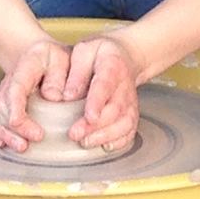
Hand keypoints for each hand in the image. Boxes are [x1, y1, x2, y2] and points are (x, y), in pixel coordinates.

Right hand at [0, 37, 72, 152]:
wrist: (43, 56)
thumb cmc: (56, 60)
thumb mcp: (63, 58)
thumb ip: (59, 75)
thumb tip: (53, 97)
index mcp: (25, 66)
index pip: (15, 88)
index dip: (15, 108)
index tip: (21, 124)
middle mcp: (9, 81)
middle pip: (3, 106)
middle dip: (15, 127)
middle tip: (34, 139)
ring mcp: (5, 94)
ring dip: (7, 134)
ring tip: (22, 147)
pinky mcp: (5, 105)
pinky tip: (3, 144)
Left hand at [63, 34, 142, 153]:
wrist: (126, 57)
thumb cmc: (99, 54)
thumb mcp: (84, 51)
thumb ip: (76, 72)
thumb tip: (67, 96)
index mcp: (112, 66)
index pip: (106, 85)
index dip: (98, 102)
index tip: (89, 116)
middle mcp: (125, 86)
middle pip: (115, 109)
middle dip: (96, 125)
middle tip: (75, 134)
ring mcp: (131, 102)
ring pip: (124, 123)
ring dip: (106, 136)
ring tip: (86, 143)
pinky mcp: (131, 113)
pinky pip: (130, 130)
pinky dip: (120, 141)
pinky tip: (105, 147)